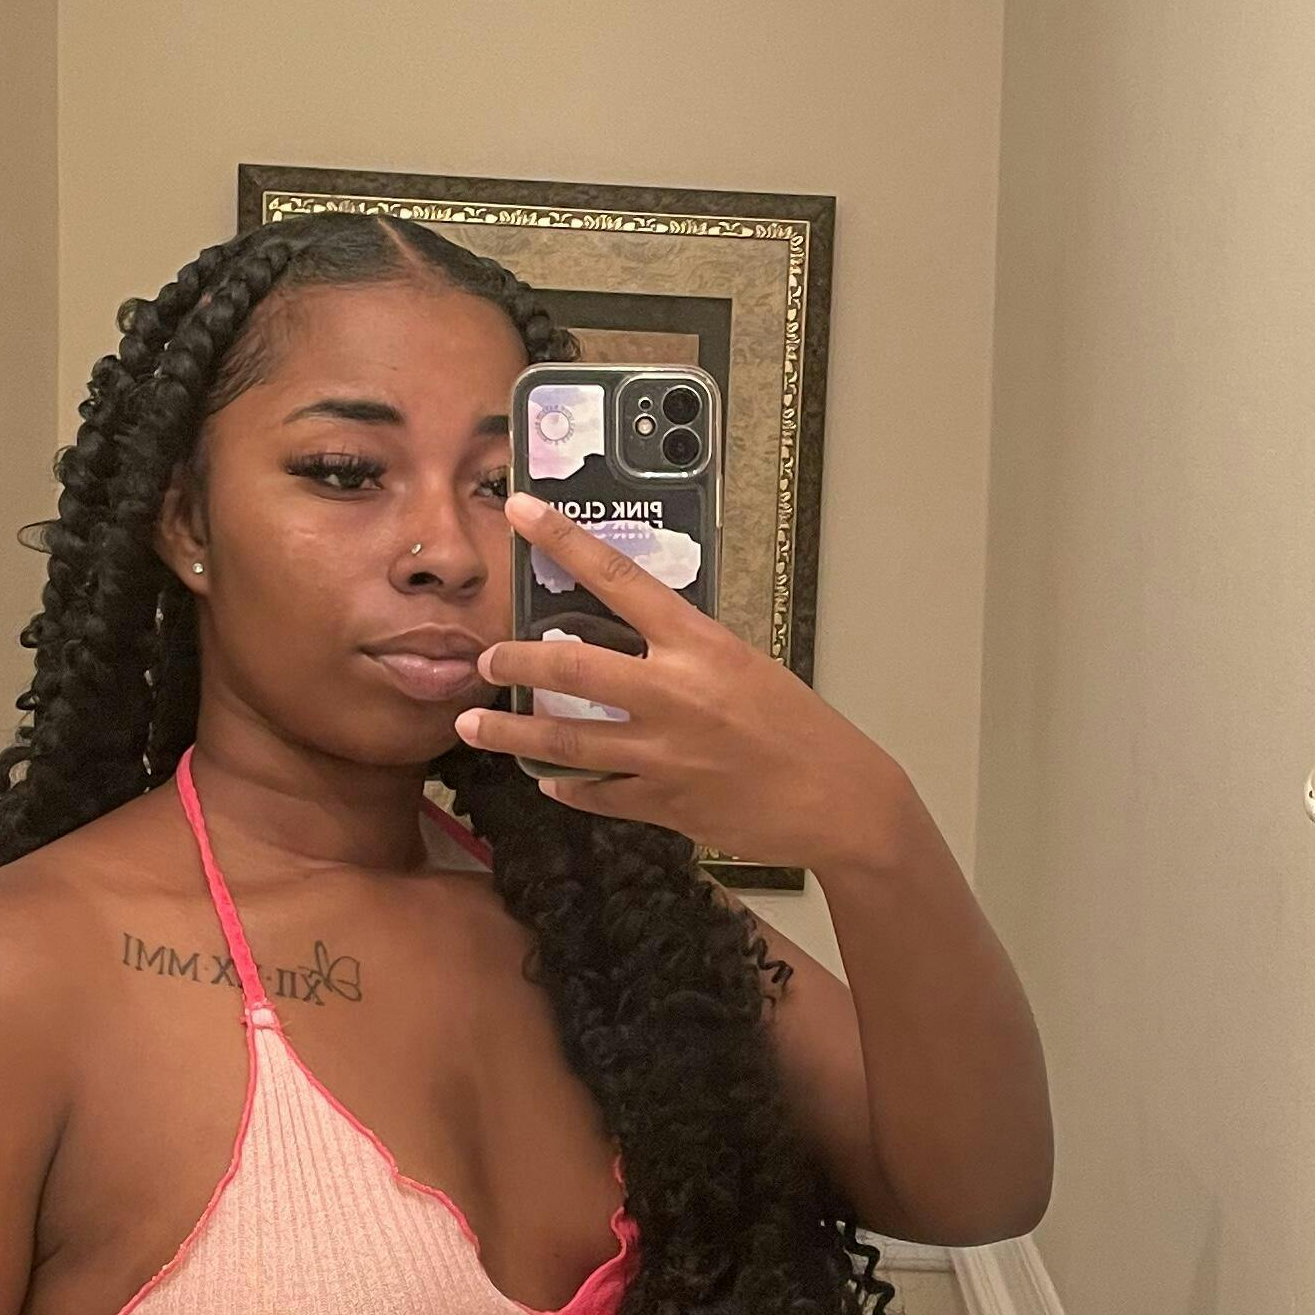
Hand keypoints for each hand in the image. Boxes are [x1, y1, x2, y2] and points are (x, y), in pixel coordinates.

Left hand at [460, 491, 914, 870]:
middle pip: (569, 667)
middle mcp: (675, 693)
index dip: (563, 539)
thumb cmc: (802, 728)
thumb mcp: (746, 666)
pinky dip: (567, 787)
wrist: (840, 800)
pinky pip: (596, 793)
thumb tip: (634, 642)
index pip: (619, 576)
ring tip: (474, 728)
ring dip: (511, 736)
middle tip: (485, 660)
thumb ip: (686, 652)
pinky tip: (548, 782)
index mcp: (700, 644)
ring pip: (564, 742)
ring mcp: (664, 752)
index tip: (521, 510)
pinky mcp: (663, 803)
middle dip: (515, 662)